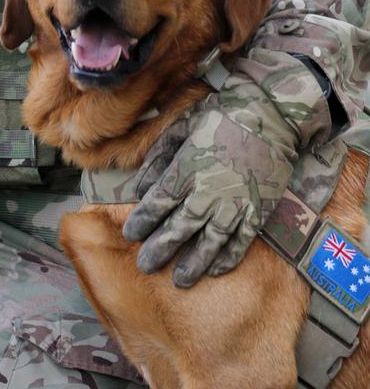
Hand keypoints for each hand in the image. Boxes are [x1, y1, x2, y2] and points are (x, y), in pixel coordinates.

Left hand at [122, 93, 295, 287]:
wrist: (268, 117)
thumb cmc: (221, 117)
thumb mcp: (182, 126)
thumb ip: (159, 156)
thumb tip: (140, 184)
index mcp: (186, 169)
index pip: (158, 203)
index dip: (142, 221)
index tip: (130, 235)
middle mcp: (207, 192)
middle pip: (179, 228)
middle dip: (160, 249)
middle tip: (145, 266)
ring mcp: (234, 204)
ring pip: (210, 242)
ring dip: (194, 262)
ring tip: (180, 280)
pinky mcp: (257, 210)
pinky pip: (241, 240)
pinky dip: (229, 257)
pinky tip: (217, 269)